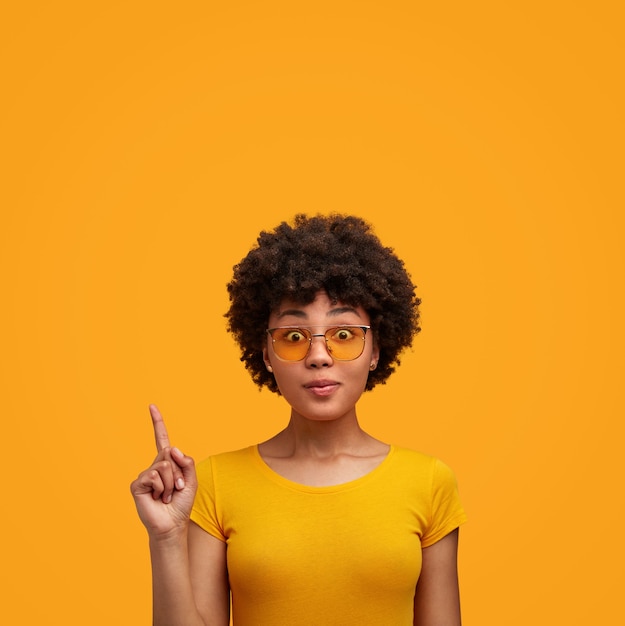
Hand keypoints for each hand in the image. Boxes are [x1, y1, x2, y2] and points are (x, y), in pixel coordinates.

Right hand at [130, 405, 196, 537]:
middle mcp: (154, 466)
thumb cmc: (182, 503)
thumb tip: (172, 449)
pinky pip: (154, 475)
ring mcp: (145, 475)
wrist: (173, 524)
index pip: (161, 439)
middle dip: (179, 471)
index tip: (151, 406)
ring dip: (172, 482)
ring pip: (164, 465)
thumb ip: (187, 461)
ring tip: (168, 495)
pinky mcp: (137, 484)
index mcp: (167, 463)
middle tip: (177, 488)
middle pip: (170, 453)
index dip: (157, 422)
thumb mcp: (191, 479)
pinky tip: (158, 497)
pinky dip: (162, 487)